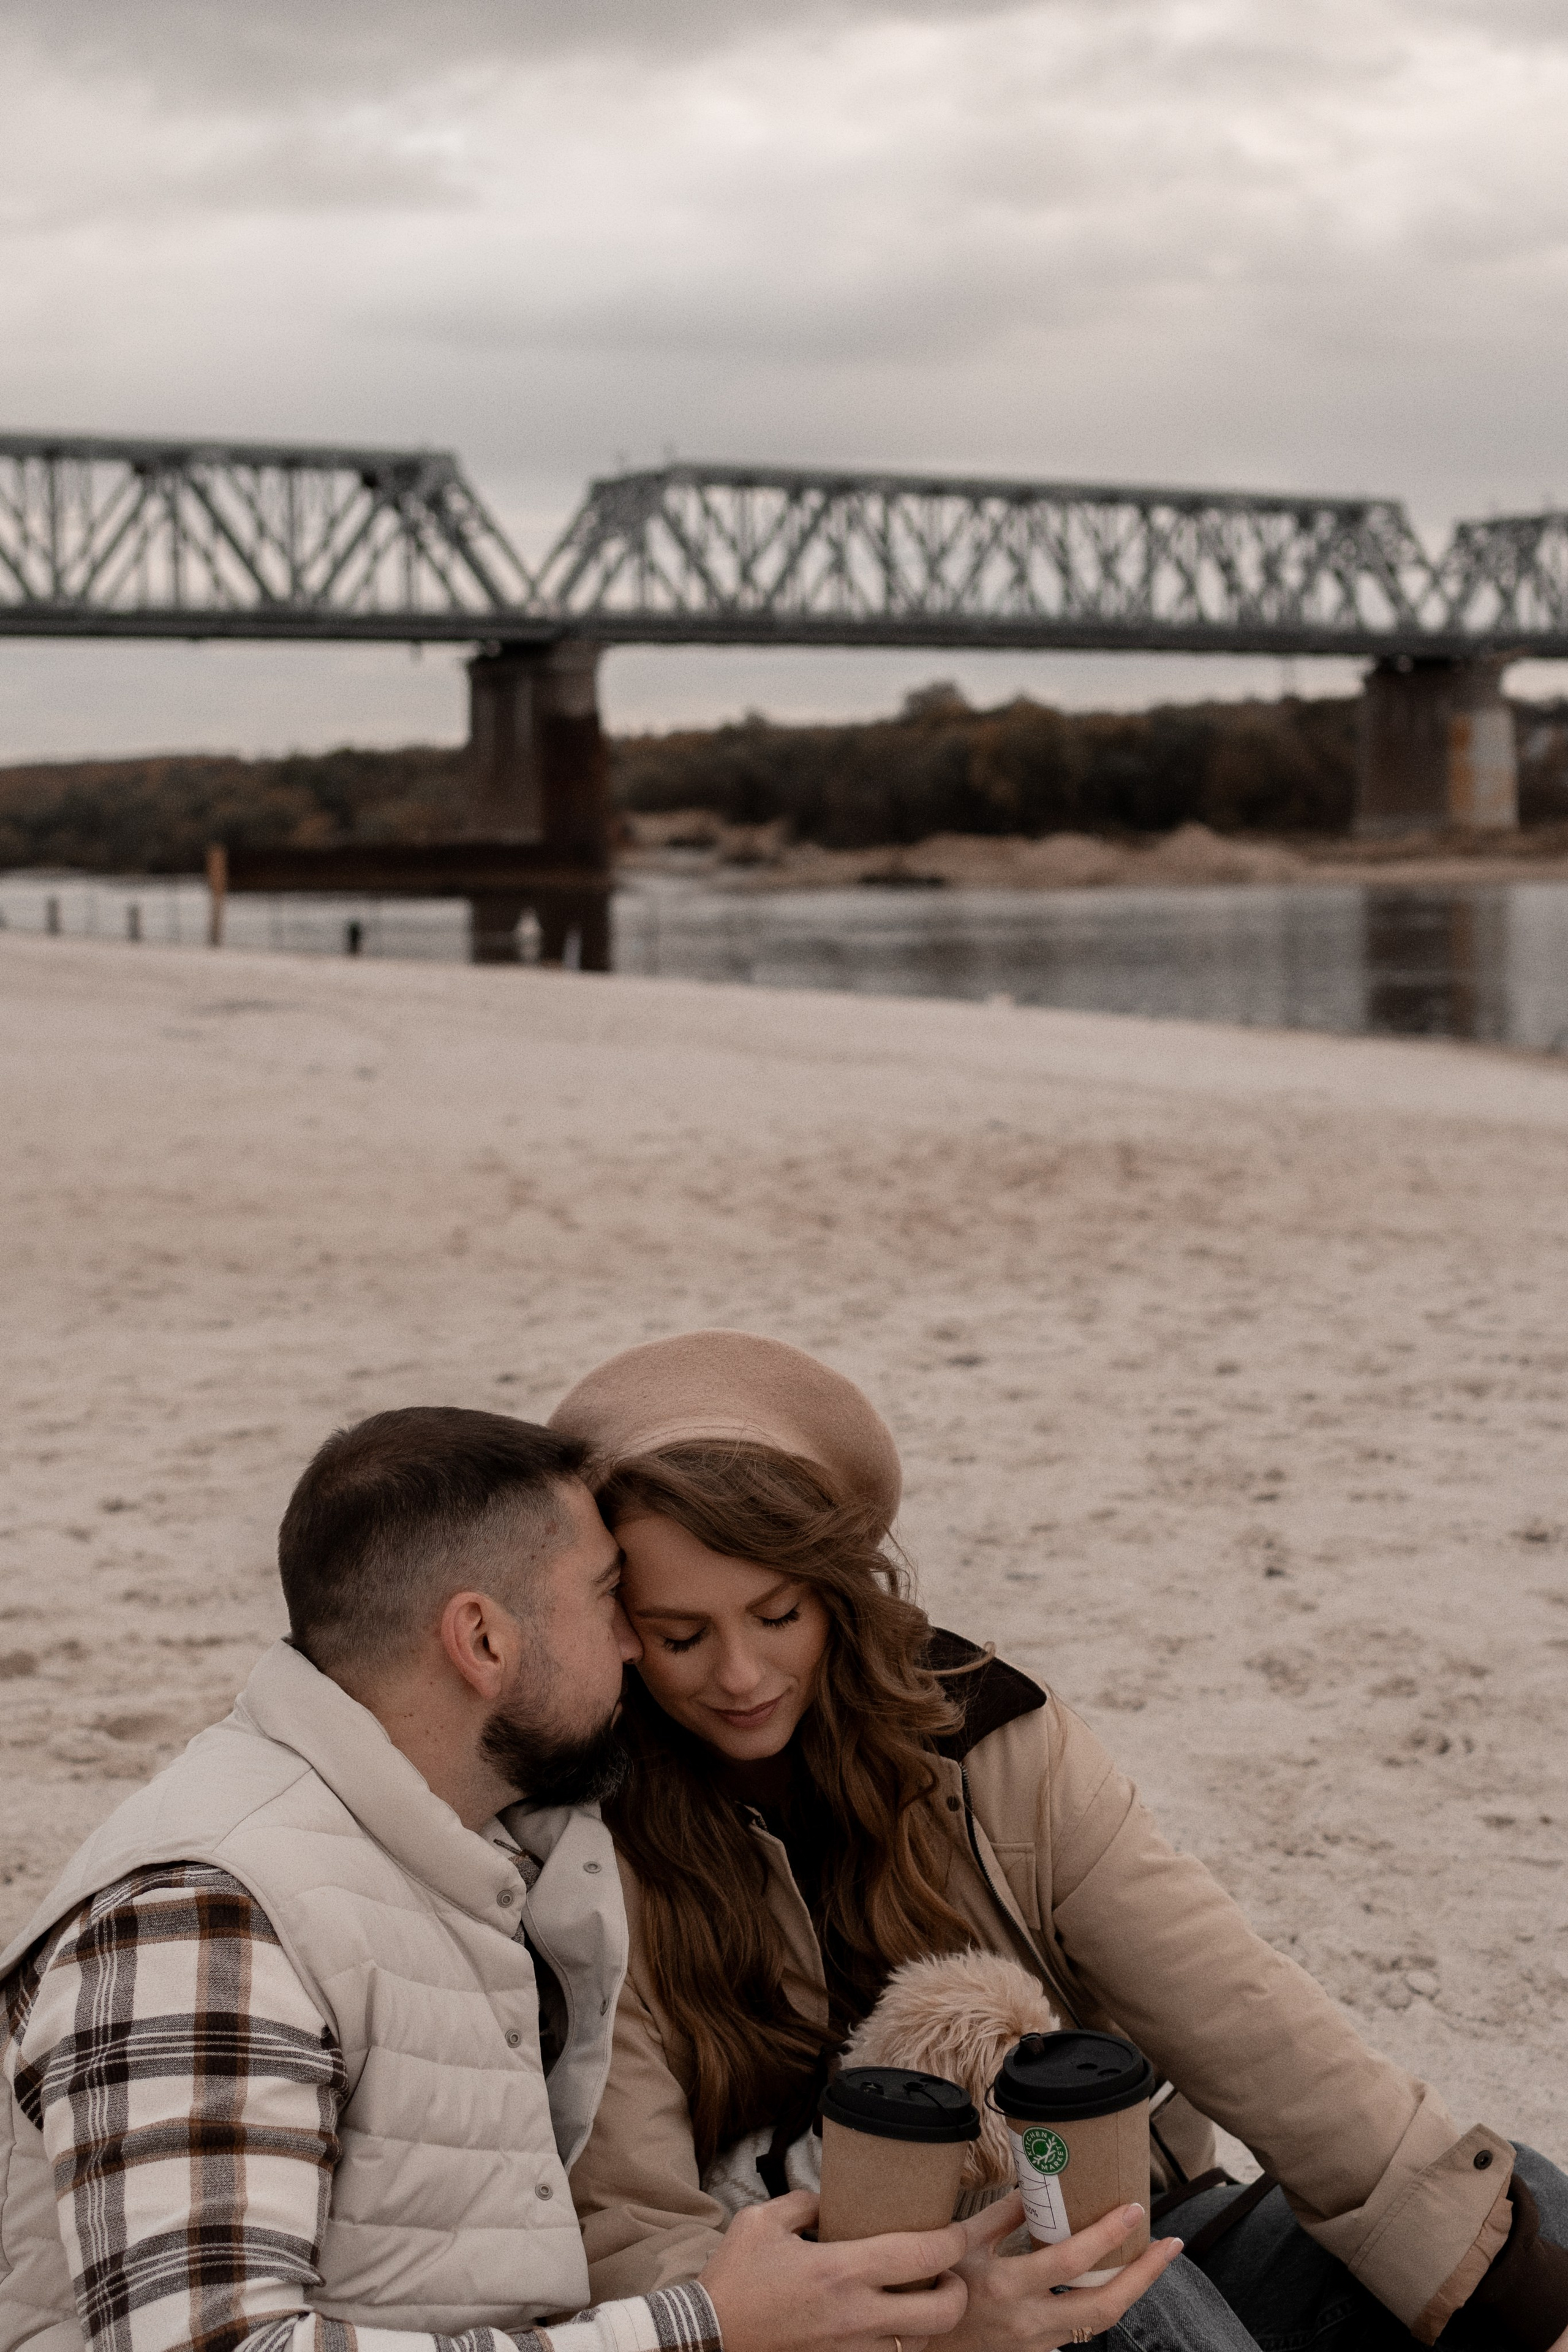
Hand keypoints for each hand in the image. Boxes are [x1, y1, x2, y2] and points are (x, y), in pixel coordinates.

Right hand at [697, 2189, 970, 2351]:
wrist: (709, 2338)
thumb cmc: (734, 2280)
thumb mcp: (763, 2221)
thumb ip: (805, 2204)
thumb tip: (830, 2202)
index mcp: (841, 2271)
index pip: (921, 2255)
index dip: (952, 2240)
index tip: (955, 2229)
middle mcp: (856, 2317)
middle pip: (941, 2312)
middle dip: (957, 2290)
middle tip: (947, 2272)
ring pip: (919, 2344)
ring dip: (929, 2321)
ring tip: (921, 2298)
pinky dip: (897, 2344)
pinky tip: (888, 2326)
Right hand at [938, 2192, 1183, 2350]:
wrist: (924, 2344)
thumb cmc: (938, 2287)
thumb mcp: (962, 2243)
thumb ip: (1001, 2214)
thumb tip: (1036, 2181)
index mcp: (1008, 2287)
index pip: (1071, 2262)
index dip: (1106, 2235)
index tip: (1133, 2209)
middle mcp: (1029, 2321)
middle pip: (1105, 2305)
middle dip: (1144, 2275)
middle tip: (1170, 2244)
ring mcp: (1037, 2343)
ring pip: (1101, 2322)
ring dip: (1132, 2290)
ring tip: (1153, 2260)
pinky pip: (1082, 2330)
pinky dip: (1104, 2304)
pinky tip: (1116, 2282)